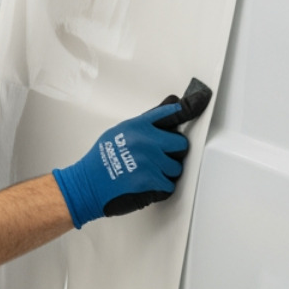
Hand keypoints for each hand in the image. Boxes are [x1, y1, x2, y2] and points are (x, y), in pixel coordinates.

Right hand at [52, 79, 211, 227]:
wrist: (86, 184)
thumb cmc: (100, 160)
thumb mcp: (119, 133)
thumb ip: (146, 122)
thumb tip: (172, 103)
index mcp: (137, 126)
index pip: (169, 114)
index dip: (187, 108)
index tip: (201, 99)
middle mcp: (146, 140)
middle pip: (181, 144)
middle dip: (172, 153)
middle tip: (156, 158)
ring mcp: (150, 160)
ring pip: (176, 168)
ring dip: (165, 173)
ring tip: (145, 173)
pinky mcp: (151, 180)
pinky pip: (169, 185)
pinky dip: (160, 189)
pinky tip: (144, 184)